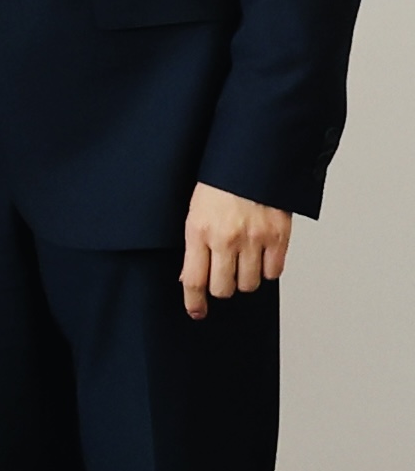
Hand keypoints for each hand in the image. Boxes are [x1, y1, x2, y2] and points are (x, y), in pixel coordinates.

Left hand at [182, 184, 293, 315]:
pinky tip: (261, 258)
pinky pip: (274, 272)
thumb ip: (195, 243)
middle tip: (221, 279)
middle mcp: (226, 239)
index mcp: (199, 230)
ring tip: (241, 264)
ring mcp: (254, 239)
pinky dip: (268, 270)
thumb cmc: (218, 182)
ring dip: (244, 280)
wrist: (251, 159)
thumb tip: (191, 276)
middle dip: (221, 288)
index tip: (196, 312)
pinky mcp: (278, 237)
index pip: (194, 278)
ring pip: (249, 284)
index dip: (194, 301)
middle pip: (223, 288)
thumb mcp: (195, 209)